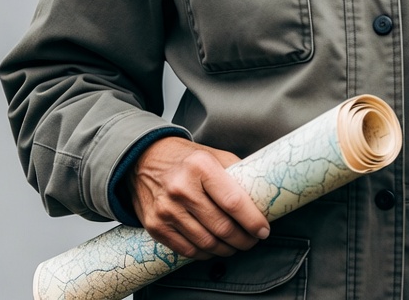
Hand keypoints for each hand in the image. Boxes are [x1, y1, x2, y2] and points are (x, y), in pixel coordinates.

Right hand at [126, 136, 269, 258]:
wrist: (145, 160)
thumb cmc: (186, 159)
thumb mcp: (213, 155)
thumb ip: (235, 173)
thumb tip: (260, 196)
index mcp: (201, 166)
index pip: (233, 201)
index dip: (252, 220)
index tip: (264, 229)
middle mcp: (182, 189)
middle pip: (221, 227)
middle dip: (244, 239)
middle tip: (253, 239)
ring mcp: (166, 210)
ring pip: (206, 243)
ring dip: (227, 249)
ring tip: (237, 245)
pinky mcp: (155, 227)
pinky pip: (187, 250)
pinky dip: (206, 254)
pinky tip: (216, 248)